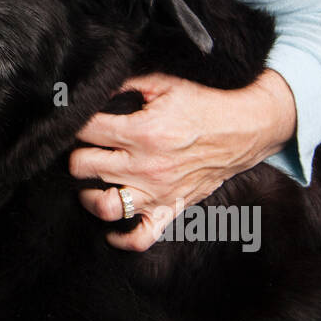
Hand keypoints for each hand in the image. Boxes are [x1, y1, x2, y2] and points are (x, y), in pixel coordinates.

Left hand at [70, 68, 295, 250]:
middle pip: (84, 168)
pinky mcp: (171, 209)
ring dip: (88, 195)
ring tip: (90, 182)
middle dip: (76, 156)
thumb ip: (127, 83)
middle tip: (82, 149)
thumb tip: (95, 85)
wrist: (244, 128)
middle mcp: (147, 166)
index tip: (75, 120)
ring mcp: (158, 192)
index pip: (87, 130)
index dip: (75, 122)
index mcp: (143, 132)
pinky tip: (111, 227)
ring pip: (104, 206)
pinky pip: (140, 238)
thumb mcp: (165, 83)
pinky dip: (121, 238)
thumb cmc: (204, 104)